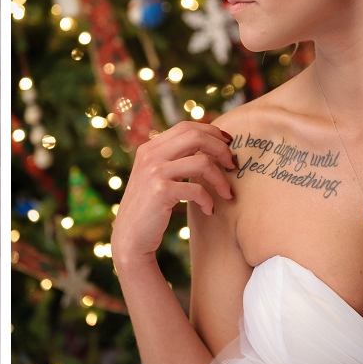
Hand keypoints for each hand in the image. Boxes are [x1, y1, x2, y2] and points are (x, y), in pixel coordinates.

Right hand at [111, 122, 235, 266]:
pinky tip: (210, 210)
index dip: (212, 132)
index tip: (228, 144)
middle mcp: (150, 155)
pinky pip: (197, 189)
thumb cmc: (149, 208)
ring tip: (227, 193)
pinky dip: (209, 200)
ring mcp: (154, 171)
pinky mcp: (160, 191)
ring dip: (221, 179)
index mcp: (150, 148)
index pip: (186, 127)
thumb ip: (173, 159)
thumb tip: (207, 146)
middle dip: (221, 149)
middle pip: (196, 136)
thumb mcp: (156, 176)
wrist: (129, 236)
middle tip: (233, 165)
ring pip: (202, 162)